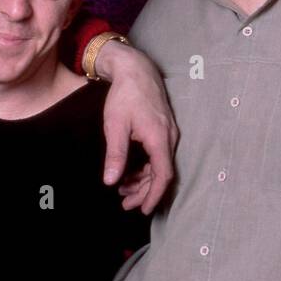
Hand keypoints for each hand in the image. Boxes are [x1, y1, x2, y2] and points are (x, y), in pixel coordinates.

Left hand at [95, 39, 178, 212]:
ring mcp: (168, 133)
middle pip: (162, 174)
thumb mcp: (115, 125)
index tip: (143, 210)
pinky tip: (130, 173)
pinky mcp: (163, 130)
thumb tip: (111, 181)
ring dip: (143, 180)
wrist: (136, 69)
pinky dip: (145, 167)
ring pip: (159, 165)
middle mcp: (169, 138)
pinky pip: (158, 155)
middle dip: (145, 192)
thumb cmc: (125, 95)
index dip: (154, 195)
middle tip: (126, 204)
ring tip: (123, 190)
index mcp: (160, 138)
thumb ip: (116, 155)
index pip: (162, 175)